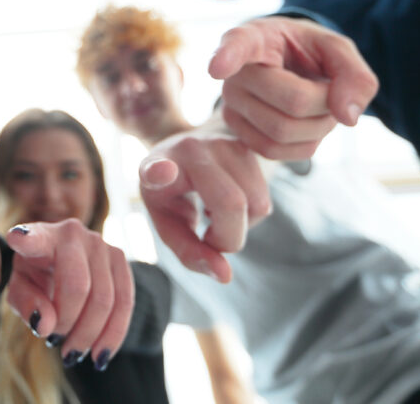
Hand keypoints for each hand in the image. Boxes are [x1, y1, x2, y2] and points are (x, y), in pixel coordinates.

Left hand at [4, 219, 133, 369]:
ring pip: (105, 299)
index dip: (26, 239)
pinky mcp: (120, 257)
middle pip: (77, 287)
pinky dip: (113, 335)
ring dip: (88, 335)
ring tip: (72, 353)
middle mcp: (72, 233)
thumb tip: (46, 326)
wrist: (66, 263)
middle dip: (67, 324)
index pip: (33, 238)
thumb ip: (26, 303)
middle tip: (54, 342)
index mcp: (40, 237)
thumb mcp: (21, 289)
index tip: (16, 239)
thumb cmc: (37, 276)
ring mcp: (100, 243)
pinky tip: (100, 355)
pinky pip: (125, 302)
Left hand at [140, 131, 271, 282]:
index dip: (159, 172)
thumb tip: (226, 276)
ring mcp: (224, 143)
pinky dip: (251, 214)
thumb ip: (189, 252)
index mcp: (156, 165)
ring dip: (242, 225)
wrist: (187, 149)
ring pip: (257, 205)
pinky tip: (229, 202)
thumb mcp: (168, 224)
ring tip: (216, 213)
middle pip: (231, 204)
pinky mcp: (248, 147)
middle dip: (228, 238)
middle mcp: (191, 148)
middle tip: (209, 237)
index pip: (155, 168)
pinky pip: (264, 200)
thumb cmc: (172, 194)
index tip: (160, 172)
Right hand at [210, 16, 379, 159]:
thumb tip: (347, 117)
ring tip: (316, 106)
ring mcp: (230, 103)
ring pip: (283, 132)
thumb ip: (354, 75)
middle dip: (327, 103)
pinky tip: (305, 125)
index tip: (217, 68)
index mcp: (255, 38)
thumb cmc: (308, 53)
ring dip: (318, 127)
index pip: (237, 45)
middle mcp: (234, 72)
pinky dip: (304, 145)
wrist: (288, 69)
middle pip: (293, 101)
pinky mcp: (235, 131)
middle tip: (328, 90)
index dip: (227, 57)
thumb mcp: (337, 50)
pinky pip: (274, 152)